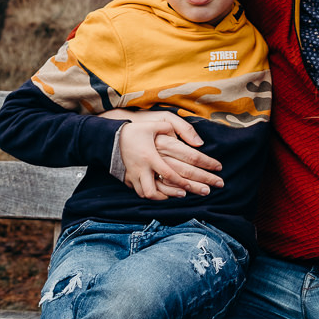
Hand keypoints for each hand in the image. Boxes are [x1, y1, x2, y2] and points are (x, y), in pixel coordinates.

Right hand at [103, 110, 223, 198]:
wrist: (107, 138)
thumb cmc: (135, 129)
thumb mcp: (157, 122)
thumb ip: (178, 128)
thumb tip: (197, 142)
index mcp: (152, 155)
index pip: (176, 170)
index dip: (194, 174)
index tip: (210, 175)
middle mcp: (144, 168)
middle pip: (170, 184)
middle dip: (192, 188)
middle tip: (208, 191)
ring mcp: (135, 175)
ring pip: (151, 193)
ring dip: (169, 195)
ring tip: (183, 194)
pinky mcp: (129, 179)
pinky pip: (142, 192)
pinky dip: (155, 195)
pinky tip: (164, 195)